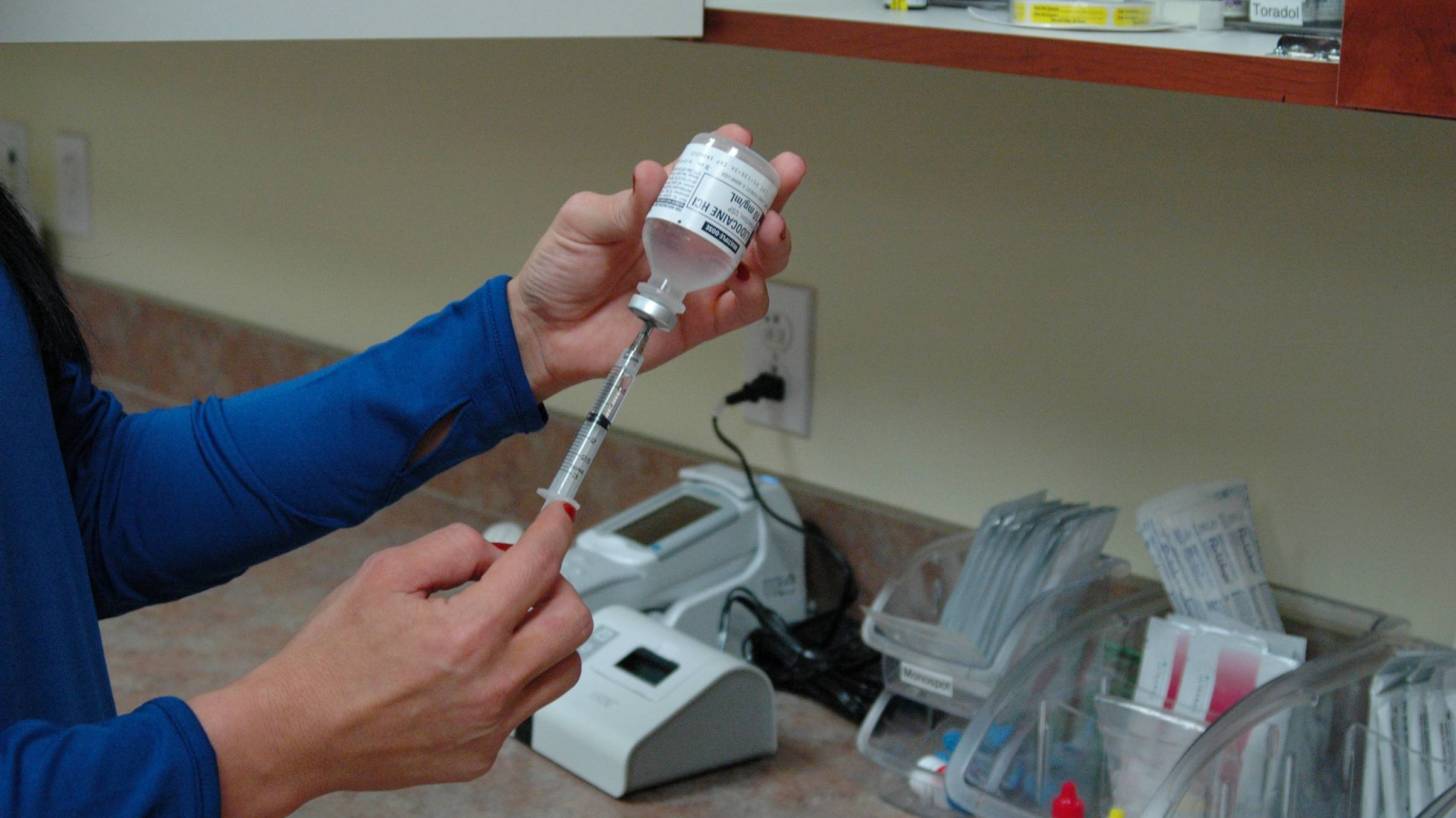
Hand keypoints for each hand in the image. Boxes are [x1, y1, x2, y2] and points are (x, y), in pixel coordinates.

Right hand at [190, 505, 587, 817]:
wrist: (297, 733)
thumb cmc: (331, 657)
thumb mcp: (385, 573)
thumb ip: (455, 548)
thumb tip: (500, 553)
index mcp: (464, 634)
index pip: (539, 566)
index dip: (555, 529)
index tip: (561, 516)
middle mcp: (488, 685)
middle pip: (575, 620)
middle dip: (558, 586)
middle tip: (528, 578)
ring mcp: (490, 726)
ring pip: (564, 666)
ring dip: (546, 635)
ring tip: (502, 625)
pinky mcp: (483, 754)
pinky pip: (525, 705)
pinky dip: (512, 677)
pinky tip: (470, 670)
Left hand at [510, 124, 806, 399]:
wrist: (545, 330)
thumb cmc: (560, 270)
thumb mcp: (584, 222)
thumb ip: (624, 204)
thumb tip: (653, 173)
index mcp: (665, 211)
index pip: (706, 179)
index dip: (728, 158)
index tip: (740, 139)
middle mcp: (691, 245)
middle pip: (746, 217)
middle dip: (772, 193)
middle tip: (785, 173)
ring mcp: (700, 283)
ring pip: (759, 262)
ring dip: (773, 243)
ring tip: (769, 227)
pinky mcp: (701, 322)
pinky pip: (742, 309)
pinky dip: (753, 292)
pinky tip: (748, 277)